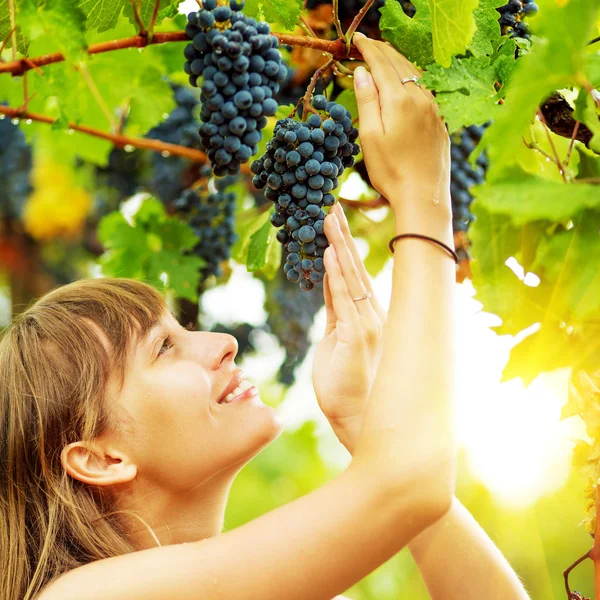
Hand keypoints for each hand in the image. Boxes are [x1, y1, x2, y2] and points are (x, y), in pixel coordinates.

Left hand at [312, 203, 386, 453]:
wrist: (361, 423)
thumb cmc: (348, 388)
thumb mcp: (336, 343)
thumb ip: (336, 315)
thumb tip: (329, 290)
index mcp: (368, 317)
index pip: (353, 275)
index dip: (342, 248)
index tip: (333, 224)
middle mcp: (374, 315)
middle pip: (355, 267)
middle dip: (341, 235)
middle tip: (330, 205)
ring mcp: (369, 323)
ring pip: (352, 276)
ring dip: (338, 244)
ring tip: (328, 216)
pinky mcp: (359, 336)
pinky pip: (345, 298)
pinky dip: (337, 274)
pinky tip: (328, 252)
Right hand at [352, 33, 450, 216]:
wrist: (423, 196)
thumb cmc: (391, 171)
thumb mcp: (370, 137)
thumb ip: (367, 101)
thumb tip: (362, 72)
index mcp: (399, 100)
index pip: (381, 63)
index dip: (367, 48)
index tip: (356, 39)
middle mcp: (420, 98)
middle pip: (399, 64)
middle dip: (381, 50)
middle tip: (366, 43)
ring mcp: (433, 109)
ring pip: (414, 75)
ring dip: (397, 62)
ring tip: (383, 56)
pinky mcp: (439, 121)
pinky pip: (424, 90)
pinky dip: (410, 78)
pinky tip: (405, 82)